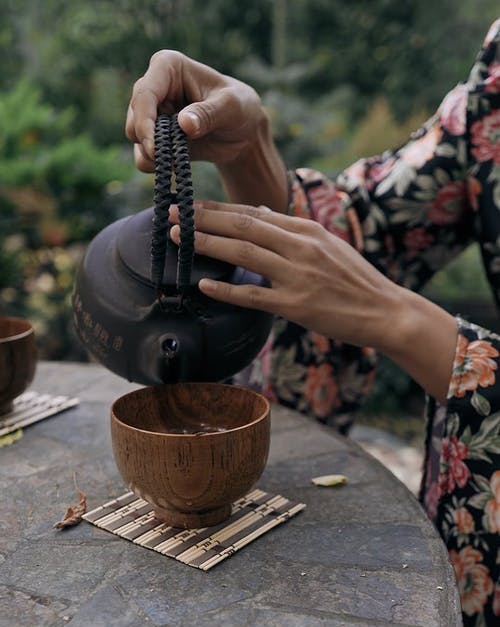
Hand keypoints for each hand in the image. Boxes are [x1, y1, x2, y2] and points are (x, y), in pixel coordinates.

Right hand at [126, 52, 265, 169]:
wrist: (242, 130)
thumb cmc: (239, 107)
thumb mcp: (231, 107)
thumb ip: (209, 114)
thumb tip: (184, 124)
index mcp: (167, 67)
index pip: (144, 95)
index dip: (145, 124)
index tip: (155, 149)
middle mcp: (153, 87)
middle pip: (134, 119)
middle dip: (149, 142)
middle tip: (173, 156)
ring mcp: (151, 113)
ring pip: (134, 139)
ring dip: (154, 155)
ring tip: (182, 155)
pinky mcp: (154, 137)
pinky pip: (142, 157)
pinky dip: (156, 166)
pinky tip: (176, 164)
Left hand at [169, 200, 457, 401]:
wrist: (385, 311)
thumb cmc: (355, 280)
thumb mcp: (327, 245)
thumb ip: (293, 230)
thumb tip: (262, 212)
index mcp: (306, 229)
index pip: (253, 212)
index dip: (218, 208)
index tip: (190, 204)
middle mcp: (300, 246)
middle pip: (242, 226)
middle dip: (202, 219)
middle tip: (170, 213)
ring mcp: (297, 275)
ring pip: (242, 253)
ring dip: (206, 244)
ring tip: (178, 239)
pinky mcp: (296, 305)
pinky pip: (253, 295)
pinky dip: (226, 289)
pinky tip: (203, 285)